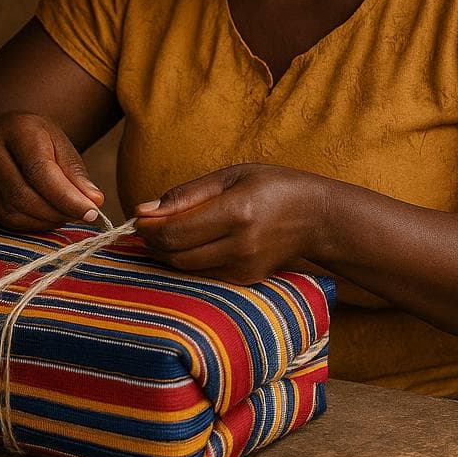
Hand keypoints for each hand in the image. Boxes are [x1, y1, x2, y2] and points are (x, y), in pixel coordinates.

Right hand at [0, 111, 103, 230]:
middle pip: (23, 196)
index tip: (92, 211)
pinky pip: (4, 220)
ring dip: (45, 222)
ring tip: (65, 214)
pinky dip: (31, 225)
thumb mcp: (57, 141)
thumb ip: (74, 171)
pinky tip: (46, 217)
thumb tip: (94, 201)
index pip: (40, 171)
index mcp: (17, 130)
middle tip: (82, 215)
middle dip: (57, 212)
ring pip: (12, 213)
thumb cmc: (32, 138)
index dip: (67, 197)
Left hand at [131, 164, 332, 284]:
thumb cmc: (274, 187)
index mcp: (237, 212)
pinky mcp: (245, 281)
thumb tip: (144, 210)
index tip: (139, 215)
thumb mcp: (232, 175)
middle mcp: (240, 245)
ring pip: (184, 268)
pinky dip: (187, 260)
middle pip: (174, 254)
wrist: (318, 218)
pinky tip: (189, 243)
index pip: (174, 231)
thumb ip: (187, 194)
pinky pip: (202, 274)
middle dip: (152, 241)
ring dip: (166, 252)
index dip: (147, 227)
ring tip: (166, 232)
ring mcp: (243, 268)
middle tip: (147, 224)